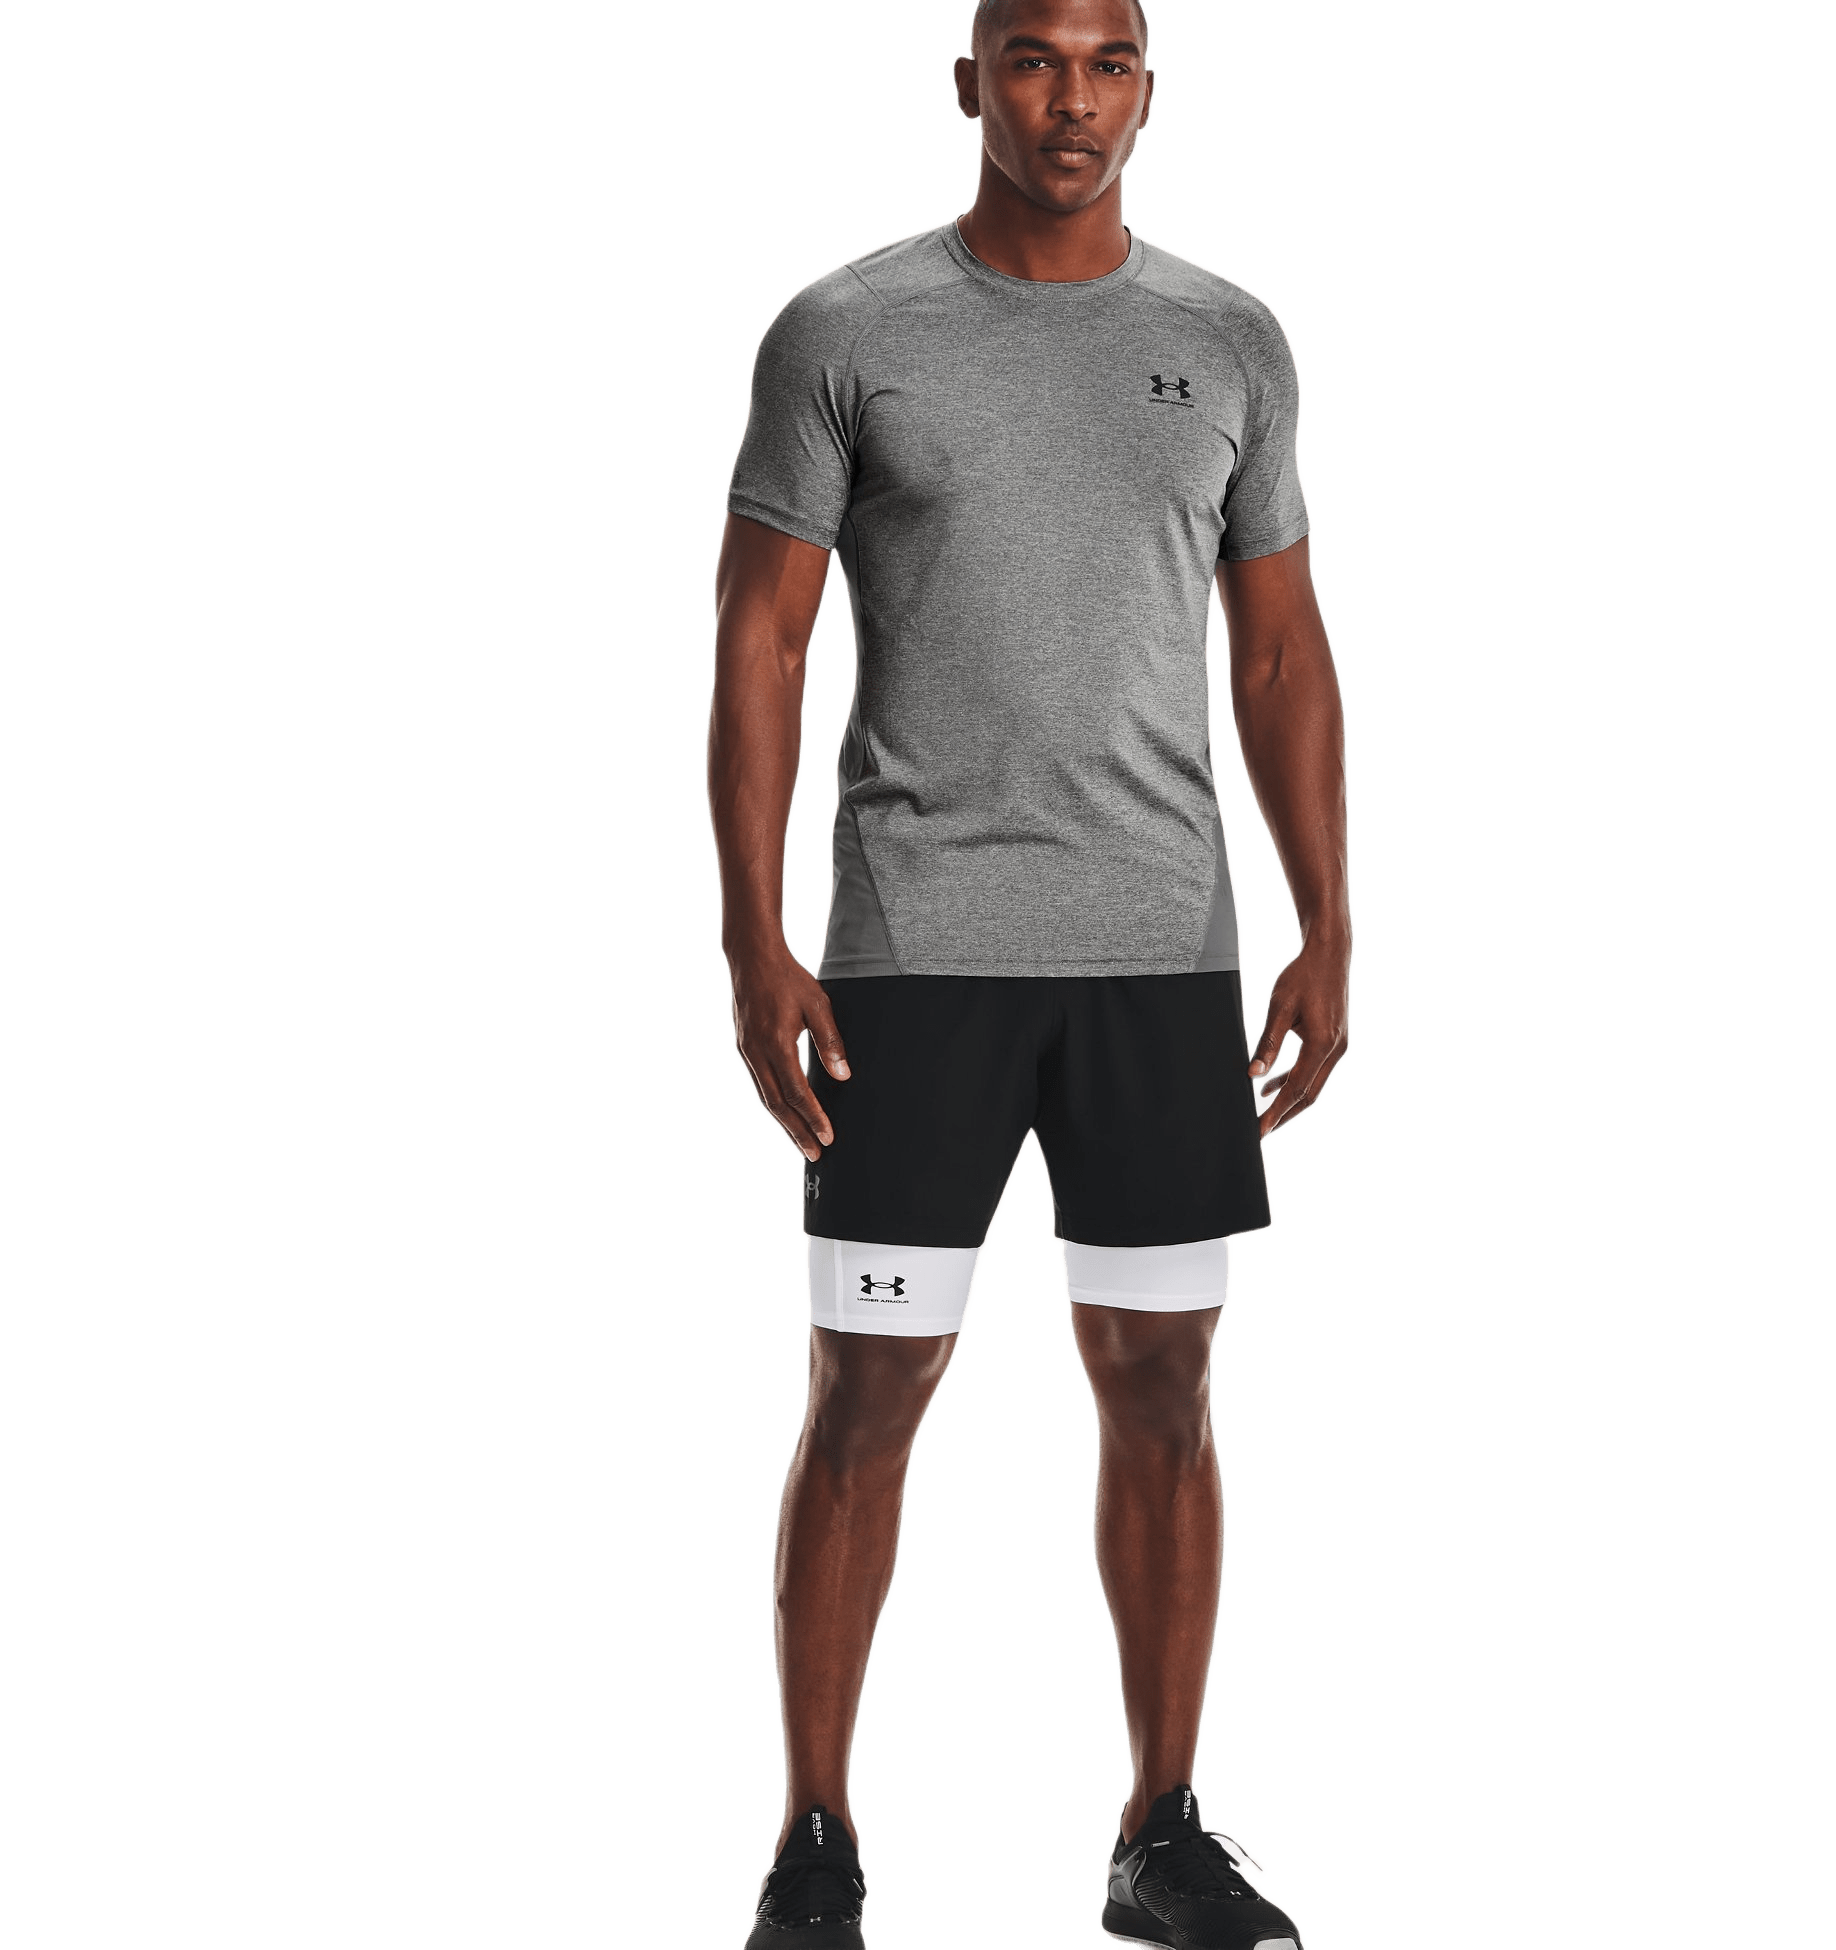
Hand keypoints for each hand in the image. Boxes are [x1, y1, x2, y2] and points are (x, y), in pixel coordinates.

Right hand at [725, 943, 850, 1160]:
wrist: (751, 957)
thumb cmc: (788, 977)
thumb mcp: (818, 1004)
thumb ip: (830, 1042)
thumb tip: (843, 1076)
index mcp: (776, 1044)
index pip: (796, 1092)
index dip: (813, 1118)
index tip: (828, 1137)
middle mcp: (756, 1053)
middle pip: (777, 1105)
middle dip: (797, 1132)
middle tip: (815, 1154)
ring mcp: (746, 1052)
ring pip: (764, 1098)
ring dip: (783, 1124)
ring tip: (801, 1143)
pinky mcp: (743, 1048)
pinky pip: (758, 1085)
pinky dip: (772, 1105)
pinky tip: (783, 1114)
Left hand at [1248, 937, 1351, 1138]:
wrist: (1330, 953)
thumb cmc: (1303, 974)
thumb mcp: (1279, 1007)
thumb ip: (1267, 1043)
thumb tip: (1253, 1075)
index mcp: (1323, 1044)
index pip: (1296, 1089)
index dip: (1276, 1112)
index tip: (1260, 1130)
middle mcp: (1336, 1051)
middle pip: (1308, 1096)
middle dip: (1283, 1116)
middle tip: (1259, 1132)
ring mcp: (1339, 1048)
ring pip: (1312, 1086)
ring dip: (1287, 1101)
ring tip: (1262, 1114)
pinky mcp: (1335, 1042)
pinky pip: (1313, 1070)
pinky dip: (1293, 1081)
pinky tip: (1270, 1085)